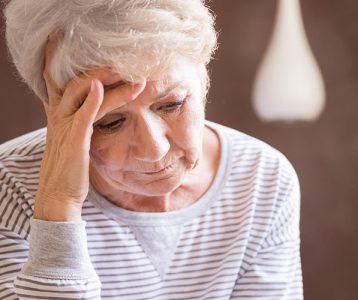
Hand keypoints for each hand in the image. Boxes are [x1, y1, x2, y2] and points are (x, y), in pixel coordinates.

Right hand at [33, 31, 144, 220]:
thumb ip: (80, 120)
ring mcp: (65, 128)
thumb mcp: (72, 139)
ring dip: (106, 80)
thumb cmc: (70, 168)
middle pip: (73, 81)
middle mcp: (59, 117)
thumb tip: (95, 106)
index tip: (68, 39)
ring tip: (129, 72)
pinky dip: (93, 101)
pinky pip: (83, 117)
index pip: (58, 80)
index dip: (59, 58)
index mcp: (59, 115)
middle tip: (122, 58)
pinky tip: (103, 88)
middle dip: (98, 67)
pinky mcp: (74, 142)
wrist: (59, 195)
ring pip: (83, 95)